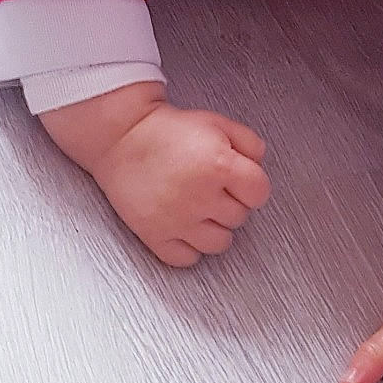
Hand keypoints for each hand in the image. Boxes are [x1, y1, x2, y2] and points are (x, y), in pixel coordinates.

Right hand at [90, 100, 270, 267]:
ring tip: (199, 209)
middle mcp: (200, 196)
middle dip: (230, 202)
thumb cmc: (168, 131)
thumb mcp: (216, 123)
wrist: (122, 137)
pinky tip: (183, 226)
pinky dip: (188, 247)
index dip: (252, 186)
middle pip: (240, 218)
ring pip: (219, 243)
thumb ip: (250, 144)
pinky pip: (188, 259)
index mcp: (218, 165)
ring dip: (214, 228)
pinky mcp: (155, 235)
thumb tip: (259, 168)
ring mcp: (177, 220)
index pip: (260, 193)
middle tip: (210, 187)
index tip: (239, 182)